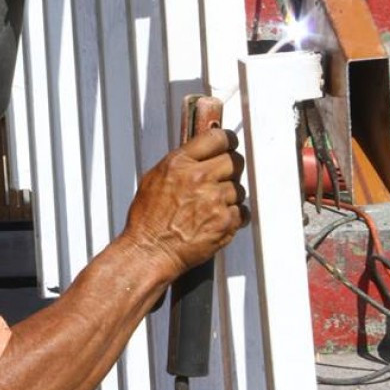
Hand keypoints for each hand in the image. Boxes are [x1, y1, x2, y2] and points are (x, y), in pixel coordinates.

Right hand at [120, 129, 247, 279]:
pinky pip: (242, 212)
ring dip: (230, 196)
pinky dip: (233, 217)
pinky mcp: (225, 221)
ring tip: (211, 207)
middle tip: (222, 179)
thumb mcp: (154, 179)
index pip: (216, 138)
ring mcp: (215, 200)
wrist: (149, 251)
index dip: (227, 141)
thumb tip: (199, 152)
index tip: (229, 145)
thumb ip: (180, 163)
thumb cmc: (147, 220)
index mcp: (179, 163)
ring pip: (239, 189)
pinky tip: (216, 220)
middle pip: (234, 161)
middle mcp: (199, 178)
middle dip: (231, 169)